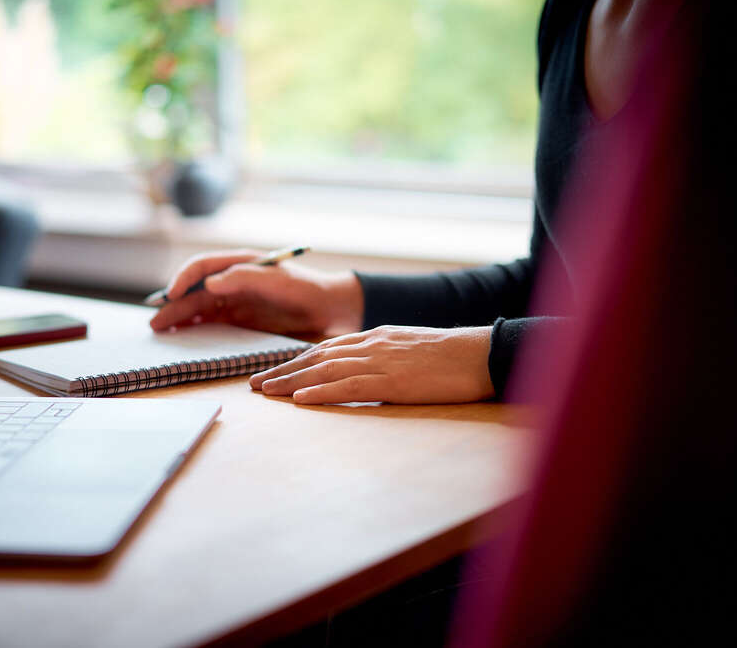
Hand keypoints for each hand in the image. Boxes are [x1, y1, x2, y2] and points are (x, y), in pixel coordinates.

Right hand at [149, 249, 363, 335]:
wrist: (330, 310)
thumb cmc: (307, 290)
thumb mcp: (279, 281)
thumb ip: (245, 278)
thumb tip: (209, 283)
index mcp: (240, 263)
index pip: (202, 267)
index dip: (183, 279)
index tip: (171, 295)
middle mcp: (233, 280)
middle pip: (195, 290)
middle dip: (174, 303)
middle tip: (156, 321)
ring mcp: (235, 300)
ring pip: (198, 307)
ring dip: (179, 317)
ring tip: (160, 330)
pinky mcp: (240, 319)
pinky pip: (210, 322)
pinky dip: (193, 327)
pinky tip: (181, 335)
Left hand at [249, 325, 494, 404]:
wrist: (481, 354)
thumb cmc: (451, 357)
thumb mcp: (409, 350)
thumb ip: (383, 357)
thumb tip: (364, 373)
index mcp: (375, 337)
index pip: (325, 348)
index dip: (295, 361)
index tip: (273, 372)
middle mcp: (370, 345)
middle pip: (316, 357)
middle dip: (282, 371)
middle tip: (254, 385)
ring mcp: (380, 361)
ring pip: (325, 370)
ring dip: (291, 381)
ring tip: (266, 392)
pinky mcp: (393, 381)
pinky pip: (350, 385)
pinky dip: (322, 391)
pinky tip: (301, 400)